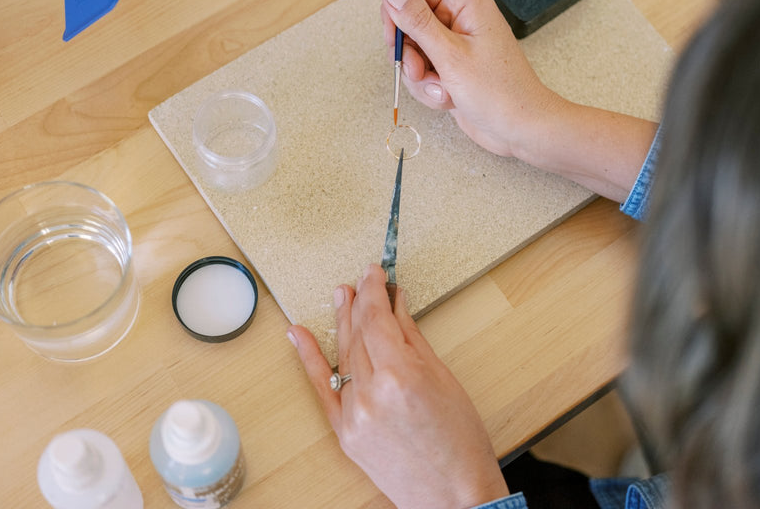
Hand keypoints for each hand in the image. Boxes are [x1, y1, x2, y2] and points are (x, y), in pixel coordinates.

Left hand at [288, 264, 509, 508]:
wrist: (453, 497)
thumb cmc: (460, 441)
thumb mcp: (443, 378)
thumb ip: (412, 337)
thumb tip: (396, 304)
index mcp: (400, 375)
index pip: (378, 319)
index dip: (374, 290)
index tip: (375, 273)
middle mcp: (371, 393)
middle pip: (358, 333)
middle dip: (359, 302)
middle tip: (361, 279)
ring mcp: (353, 414)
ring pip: (343, 356)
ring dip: (342, 322)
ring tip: (341, 296)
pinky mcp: (343, 433)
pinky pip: (322, 388)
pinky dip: (309, 359)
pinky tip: (298, 334)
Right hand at [381, 0, 558, 159]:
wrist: (520, 129)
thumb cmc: (499, 93)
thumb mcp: (450, 55)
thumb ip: (418, 21)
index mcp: (466, 4)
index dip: (398, 9)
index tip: (395, 37)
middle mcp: (460, 19)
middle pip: (409, 22)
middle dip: (409, 52)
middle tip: (419, 71)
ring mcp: (455, 45)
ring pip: (414, 51)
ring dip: (420, 77)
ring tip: (442, 90)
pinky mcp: (452, 67)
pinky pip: (424, 71)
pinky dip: (429, 88)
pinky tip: (448, 98)